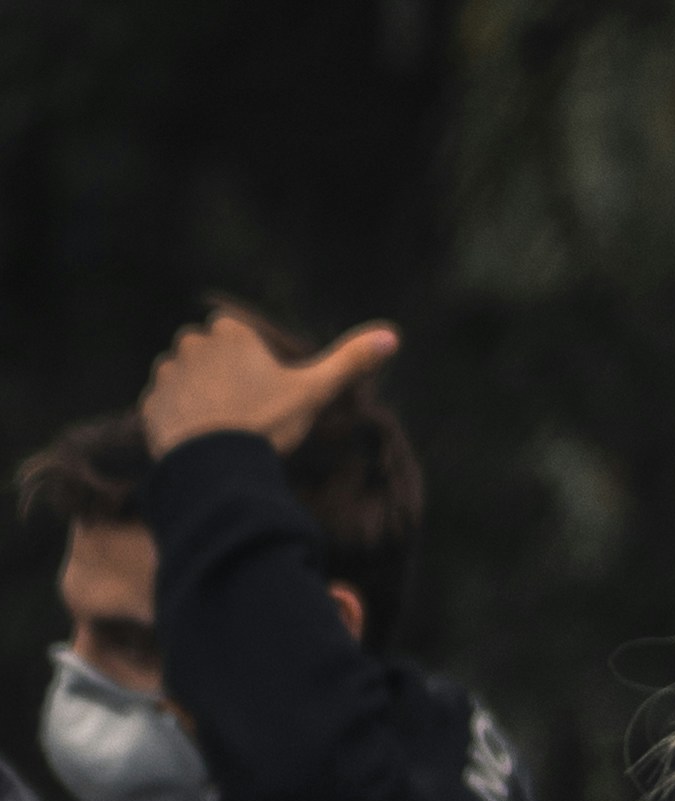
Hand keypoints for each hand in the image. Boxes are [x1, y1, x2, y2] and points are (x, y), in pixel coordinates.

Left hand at [144, 307, 398, 460]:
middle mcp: (191, 342)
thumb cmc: (266, 425)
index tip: (263, 402)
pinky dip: (179, 428)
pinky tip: (200, 449)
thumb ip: (349, 363)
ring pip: (188, 386)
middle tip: (244, 423)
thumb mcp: (313, 393)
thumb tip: (394, 335)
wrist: (217, 465)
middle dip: (224, 387)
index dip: (253, 374)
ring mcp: (167, 372)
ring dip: (200, 407)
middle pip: (213, 364)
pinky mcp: (150, 405)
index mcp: (228, 332)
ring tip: (222, 439)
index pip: (240, 345)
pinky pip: (166, 412)